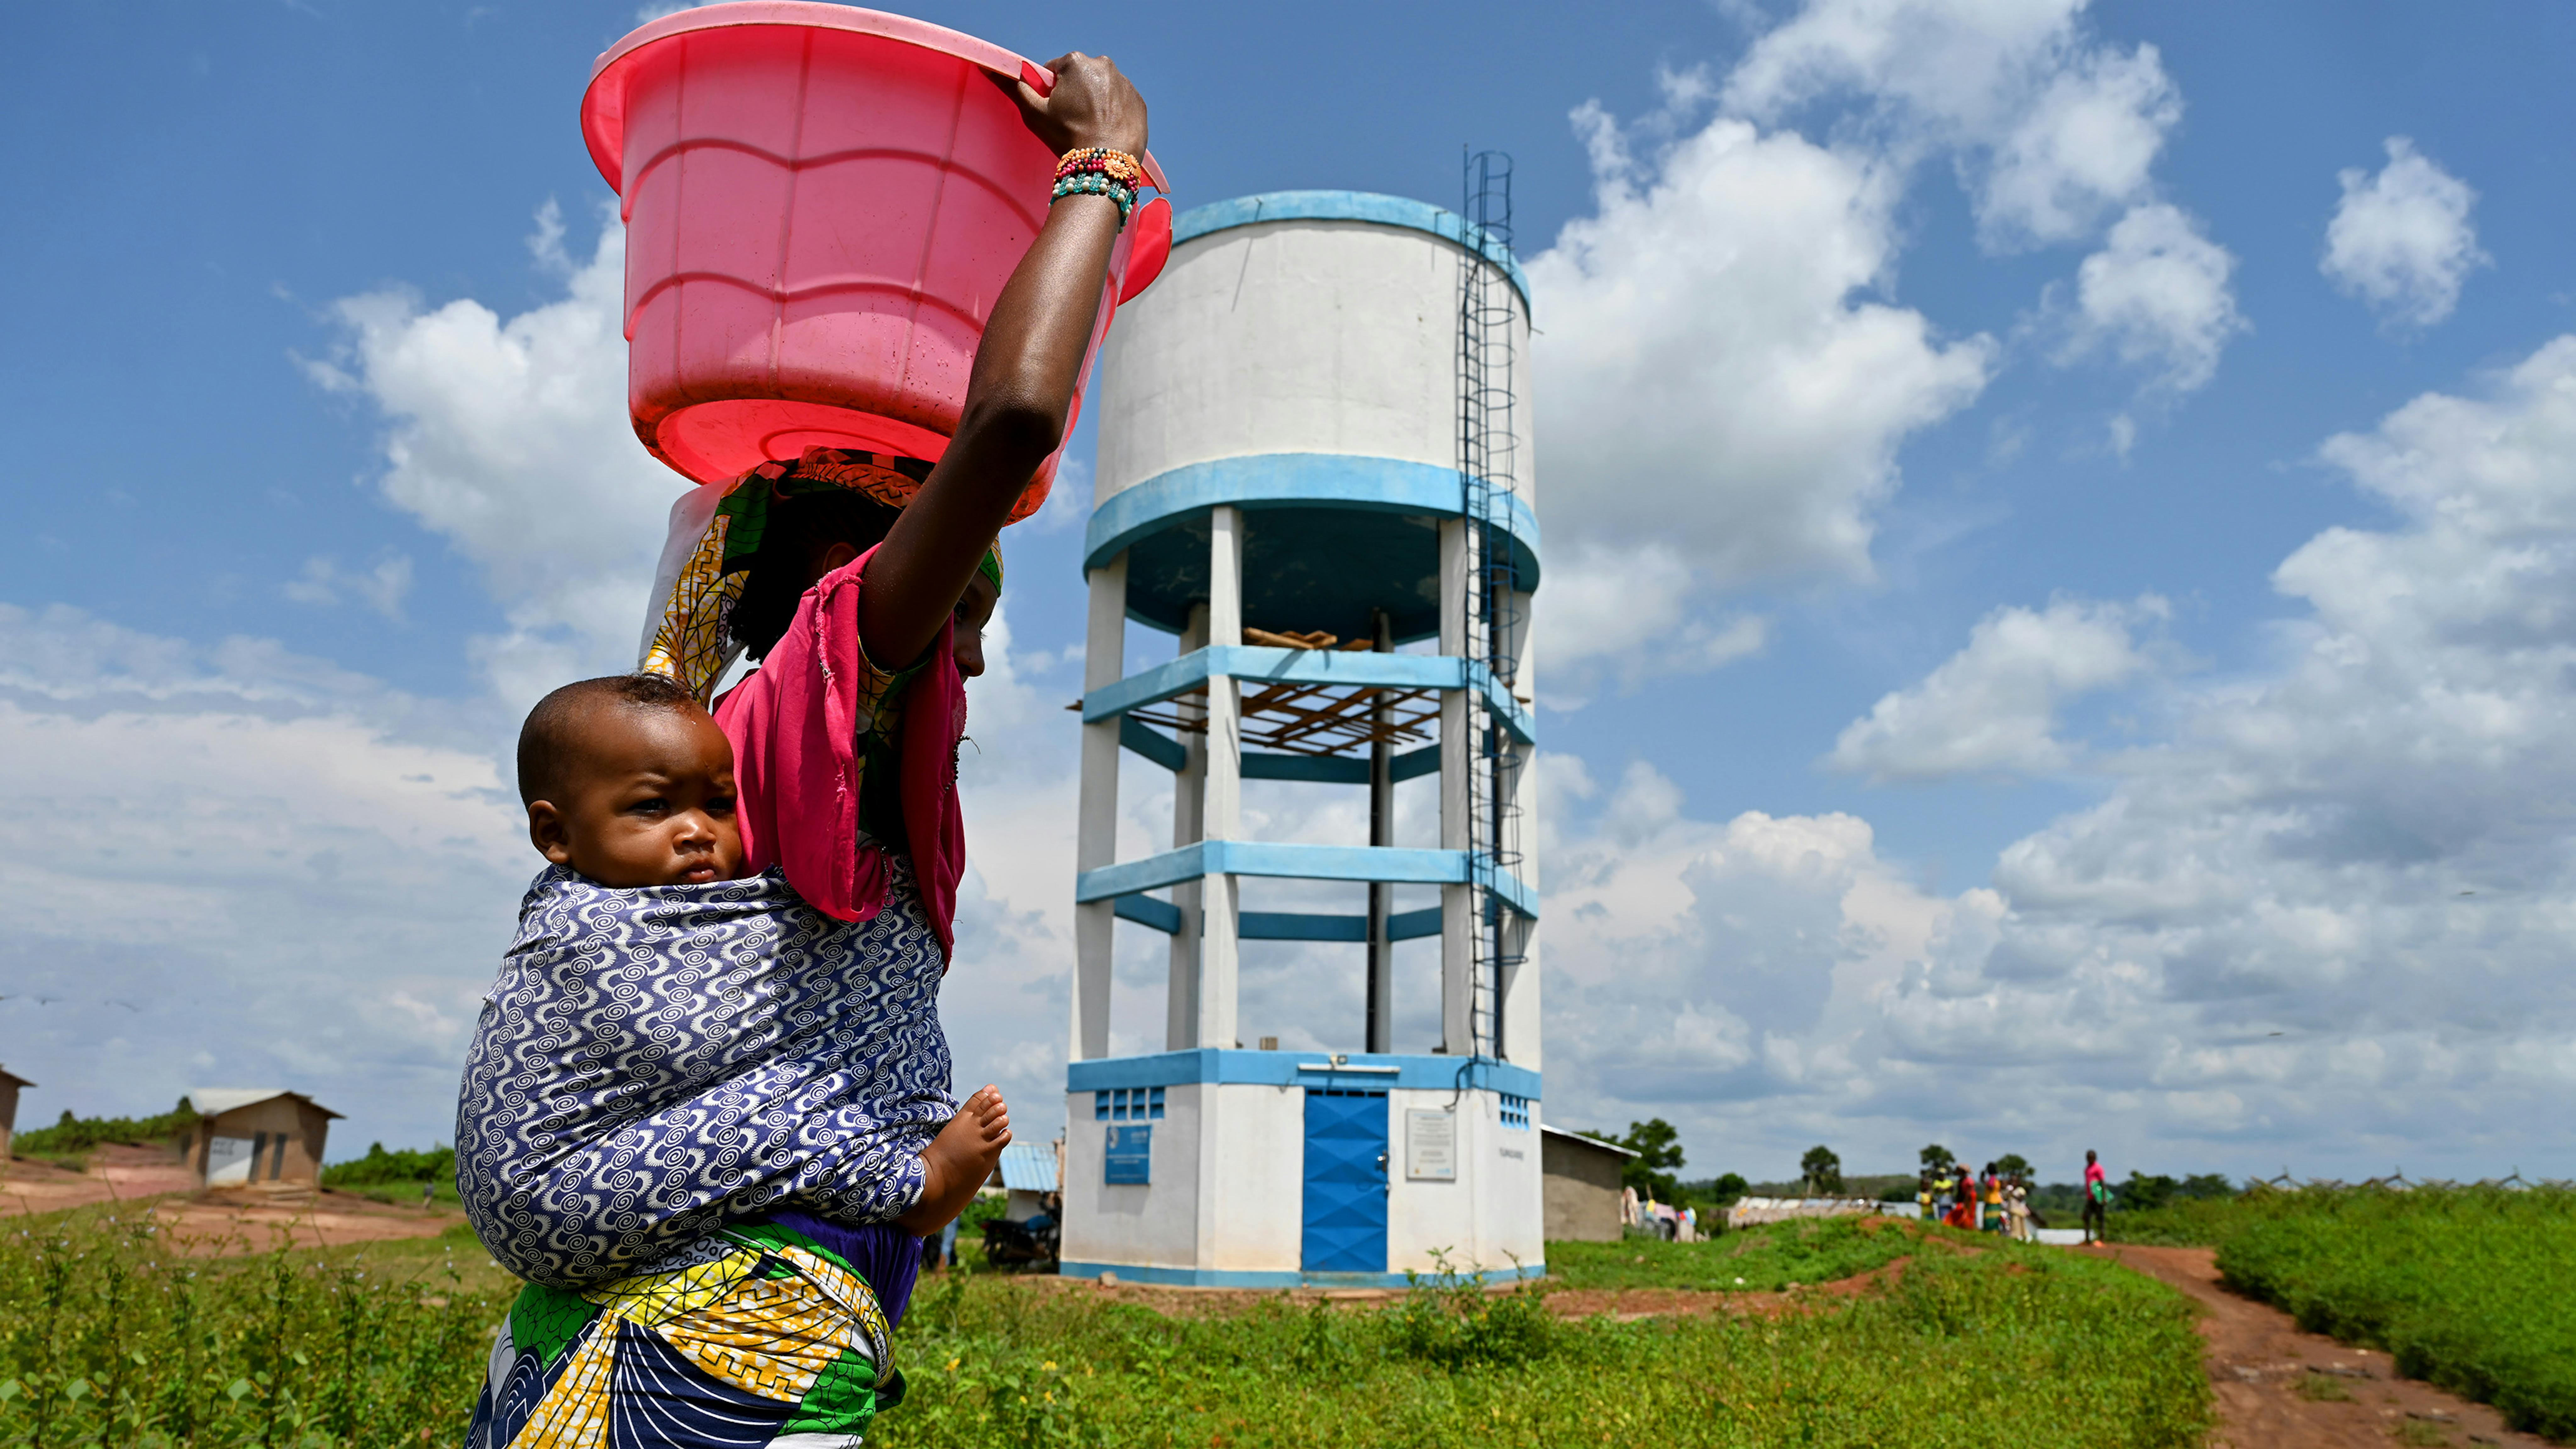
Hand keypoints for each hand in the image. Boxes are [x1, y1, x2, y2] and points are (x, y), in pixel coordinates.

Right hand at [1014, 51, 1146, 157]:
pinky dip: (1114, 113)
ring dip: (1096, 103)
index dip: (1050, 91)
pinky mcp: (1138, 101)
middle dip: (1075, 94)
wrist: (1106, 162)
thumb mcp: (1035, 112)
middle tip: (1072, 121)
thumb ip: (1017, 88)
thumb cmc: (1067, 136)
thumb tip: (994, 70)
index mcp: (1075, 62)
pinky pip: (1121, 103)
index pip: (1055, 71)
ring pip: (1102, 89)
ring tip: (1091, 128)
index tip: (1055, 110)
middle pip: (1080, 78)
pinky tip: (1107, 131)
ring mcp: (1124, 82)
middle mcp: (1103, 64)